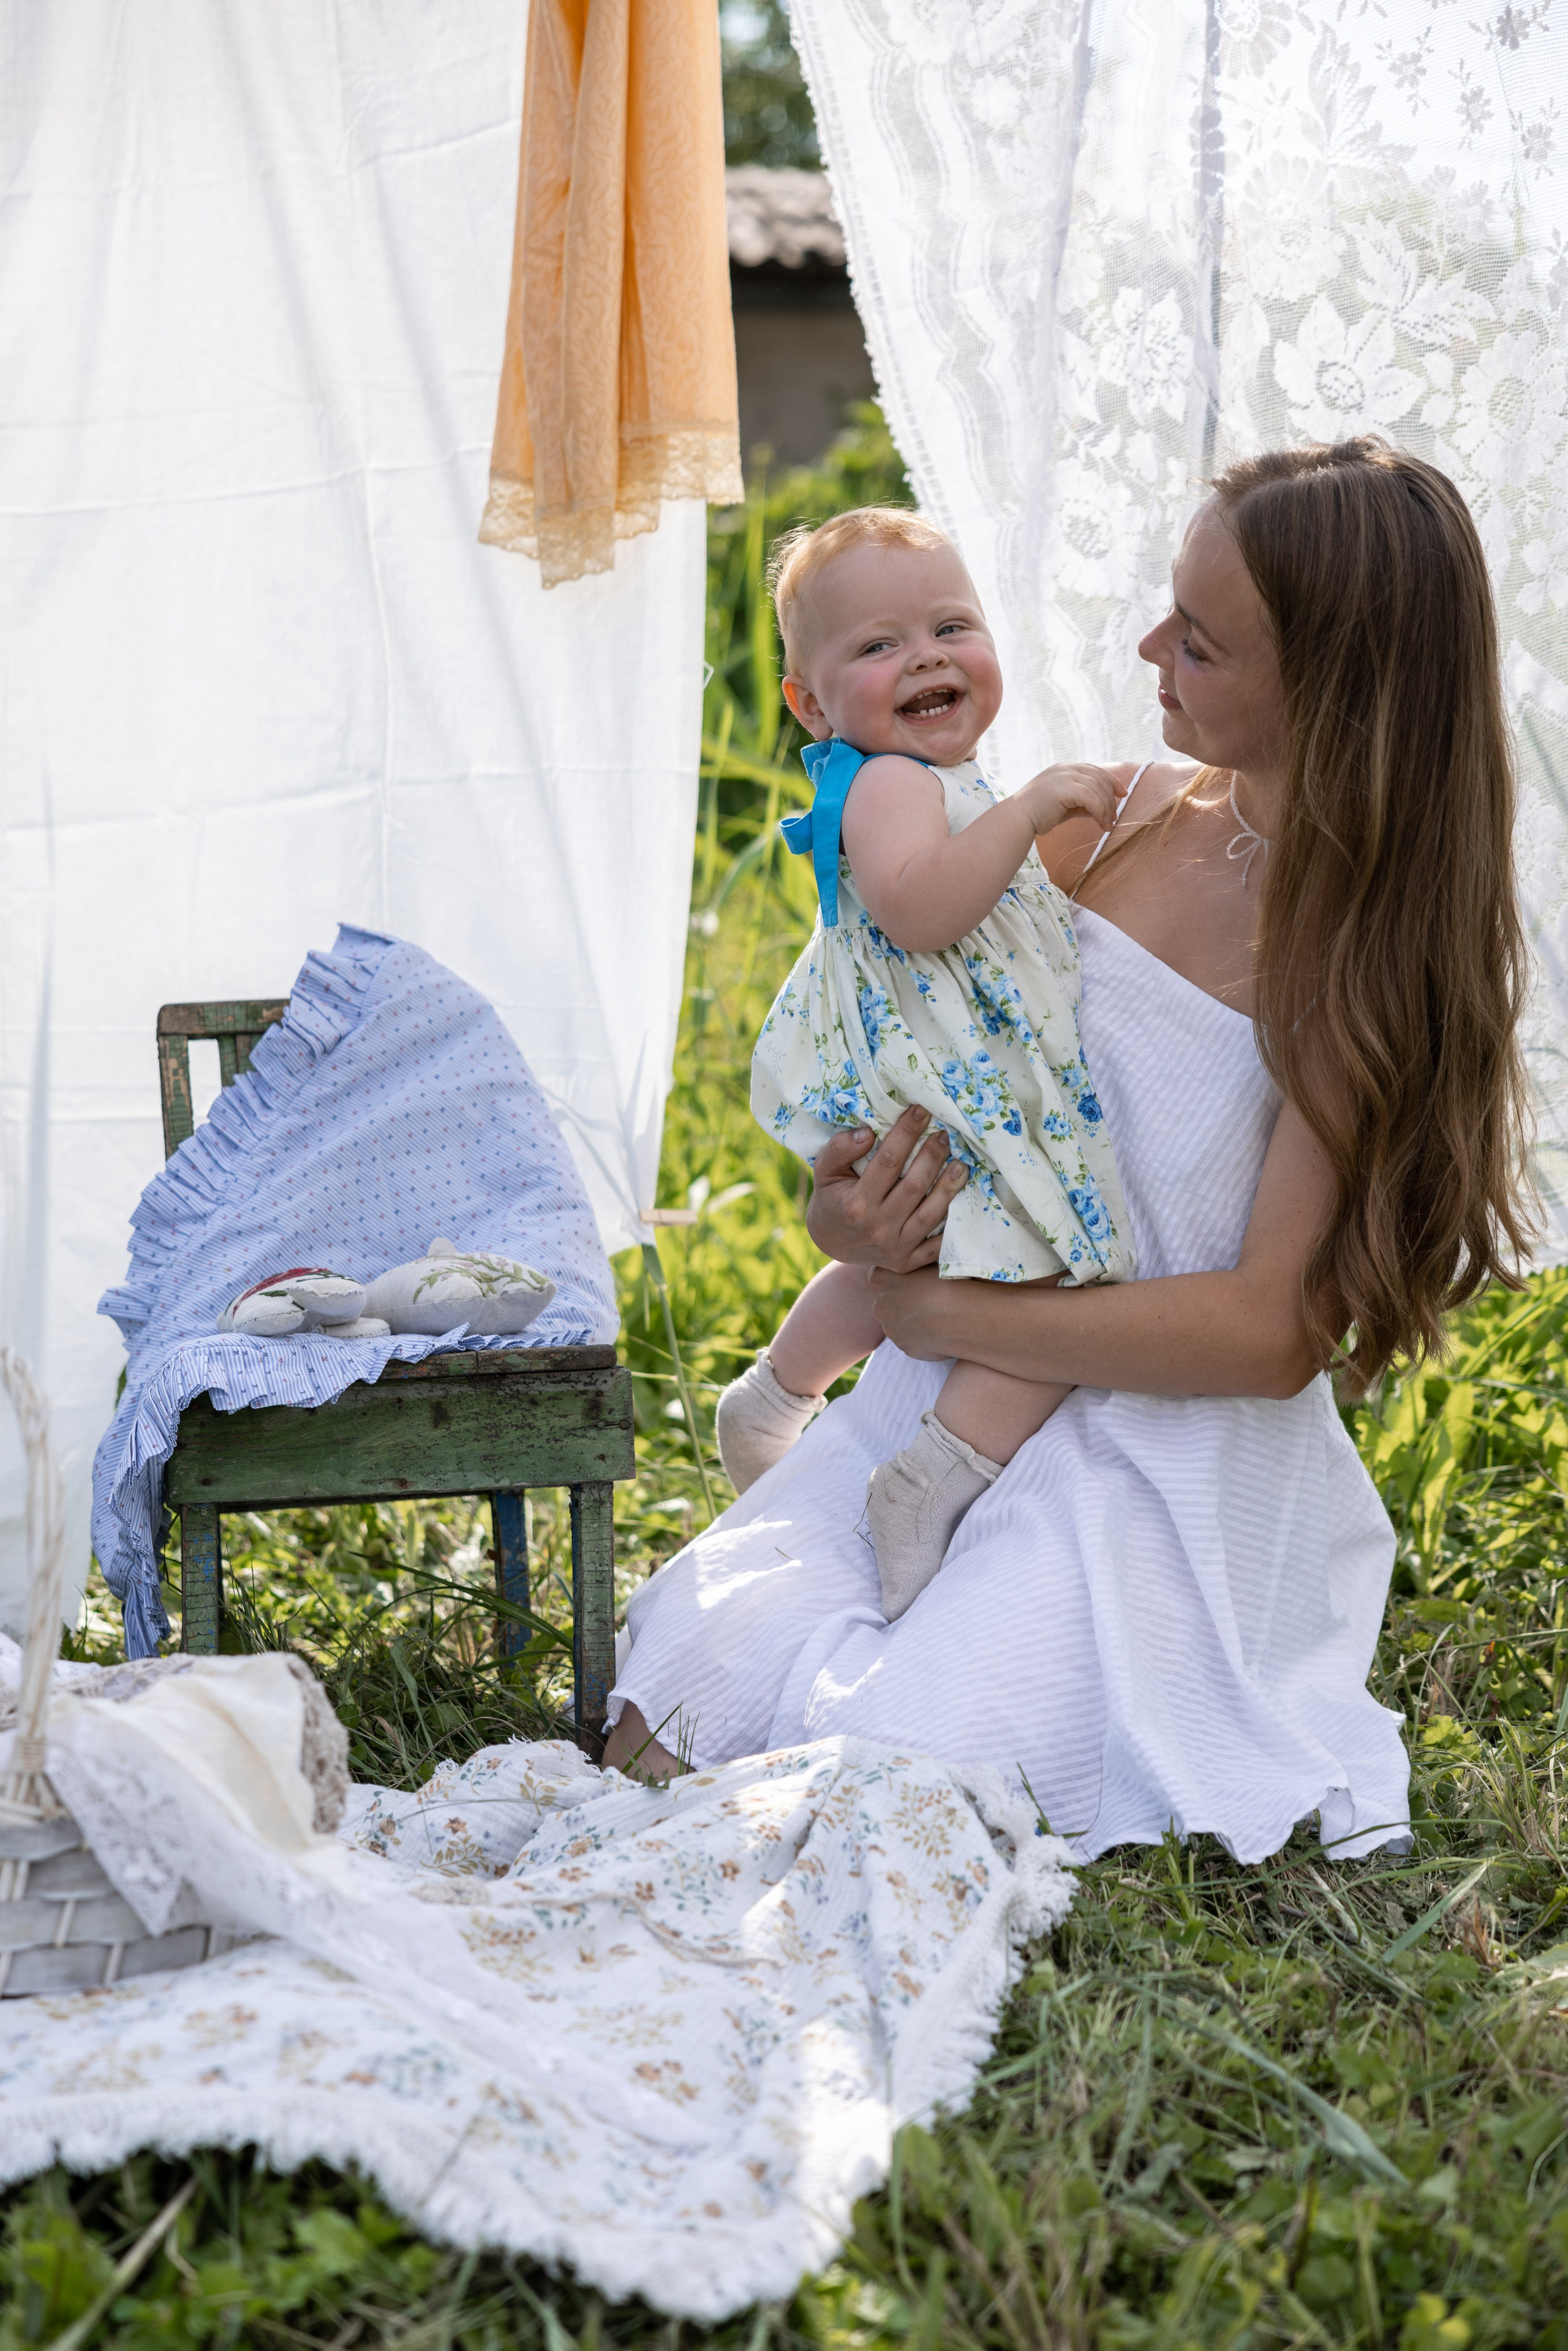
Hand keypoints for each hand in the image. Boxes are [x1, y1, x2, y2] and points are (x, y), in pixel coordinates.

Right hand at [805, 1104, 967, 1270]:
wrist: (832, 1243)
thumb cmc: (832, 1199)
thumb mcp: (824, 1171)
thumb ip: (839, 1149)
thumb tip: (867, 1132)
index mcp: (856, 1203)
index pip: (887, 1161)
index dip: (906, 1133)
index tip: (921, 1110)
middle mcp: (877, 1227)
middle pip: (914, 1186)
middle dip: (933, 1156)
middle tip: (944, 1135)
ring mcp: (895, 1247)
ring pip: (931, 1215)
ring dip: (949, 1188)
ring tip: (961, 1165)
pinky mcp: (907, 1262)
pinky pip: (937, 1246)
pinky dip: (953, 1227)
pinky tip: (963, 1202)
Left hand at [865, 1264, 966, 1357]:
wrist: (967, 1316)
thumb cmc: (949, 1280)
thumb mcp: (927, 1259)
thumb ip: (914, 1263)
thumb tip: (917, 1263)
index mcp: (879, 1279)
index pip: (882, 1274)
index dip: (901, 1275)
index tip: (918, 1276)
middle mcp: (880, 1306)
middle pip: (888, 1300)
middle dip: (904, 1299)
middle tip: (931, 1295)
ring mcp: (891, 1330)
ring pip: (899, 1321)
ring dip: (914, 1318)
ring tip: (939, 1314)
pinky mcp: (906, 1348)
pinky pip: (912, 1339)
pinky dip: (924, 1335)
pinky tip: (941, 1329)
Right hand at [1018, 762, 1119, 838]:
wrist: (1017, 819)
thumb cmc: (1039, 814)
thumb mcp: (1065, 805)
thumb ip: (1082, 802)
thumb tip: (1102, 809)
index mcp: (1065, 768)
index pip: (1095, 770)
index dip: (1112, 781)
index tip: (1122, 794)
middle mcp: (1066, 768)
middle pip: (1099, 779)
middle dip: (1110, 799)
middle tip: (1113, 819)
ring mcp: (1064, 776)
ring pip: (1097, 789)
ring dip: (1107, 808)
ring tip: (1106, 825)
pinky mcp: (1064, 788)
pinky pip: (1091, 798)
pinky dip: (1100, 811)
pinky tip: (1100, 823)